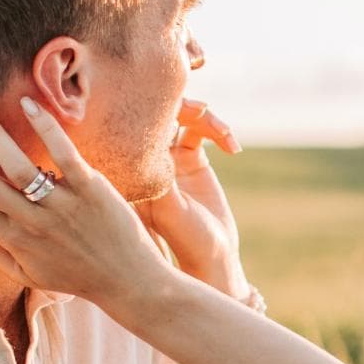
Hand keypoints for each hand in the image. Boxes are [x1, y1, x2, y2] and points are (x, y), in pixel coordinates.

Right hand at [0, 101, 169, 310]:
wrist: (128, 282)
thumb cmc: (74, 275)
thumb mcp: (24, 272)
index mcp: (13, 241)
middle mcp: (33, 224)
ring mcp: (62, 206)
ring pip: (17, 167)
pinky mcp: (91, 189)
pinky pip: (63, 154)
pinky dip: (44, 127)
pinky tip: (27, 102)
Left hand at [137, 98, 245, 295]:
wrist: (212, 256)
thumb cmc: (186, 240)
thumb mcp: (170, 210)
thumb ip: (161, 178)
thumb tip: (155, 143)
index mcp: (130, 169)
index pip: (133, 127)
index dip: (153, 112)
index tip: (174, 115)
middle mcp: (146, 160)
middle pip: (156, 113)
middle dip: (181, 106)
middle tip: (201, 111)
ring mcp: (168, 157)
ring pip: (182, 117)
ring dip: (204, 117)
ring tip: (222, 130)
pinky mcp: (191, 158)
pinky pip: (202, 130)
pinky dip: (219, 131)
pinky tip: (233, 148)